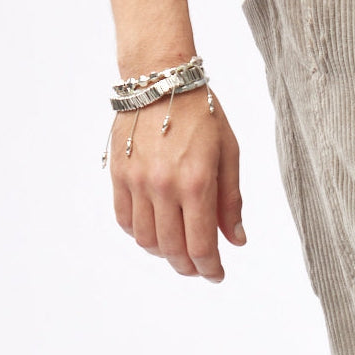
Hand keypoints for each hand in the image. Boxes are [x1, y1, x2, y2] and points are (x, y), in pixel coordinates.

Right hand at [109, 86, 245, 283]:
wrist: (160, 79)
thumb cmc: (201, 113)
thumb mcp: (229, 154)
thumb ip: (231, 202)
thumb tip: (236, 241)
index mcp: (197, 183)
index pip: (201, 246)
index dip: (210, 269)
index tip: (216, 275)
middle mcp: (164, 186)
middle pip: (172, 249)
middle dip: (188, 267)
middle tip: (198, 268)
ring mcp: (138, 181)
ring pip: (145, 240)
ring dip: (163, 254)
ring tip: (177, 251)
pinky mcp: (119, 174)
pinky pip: (124, 219)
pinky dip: (139, 234)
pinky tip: (154, 231)